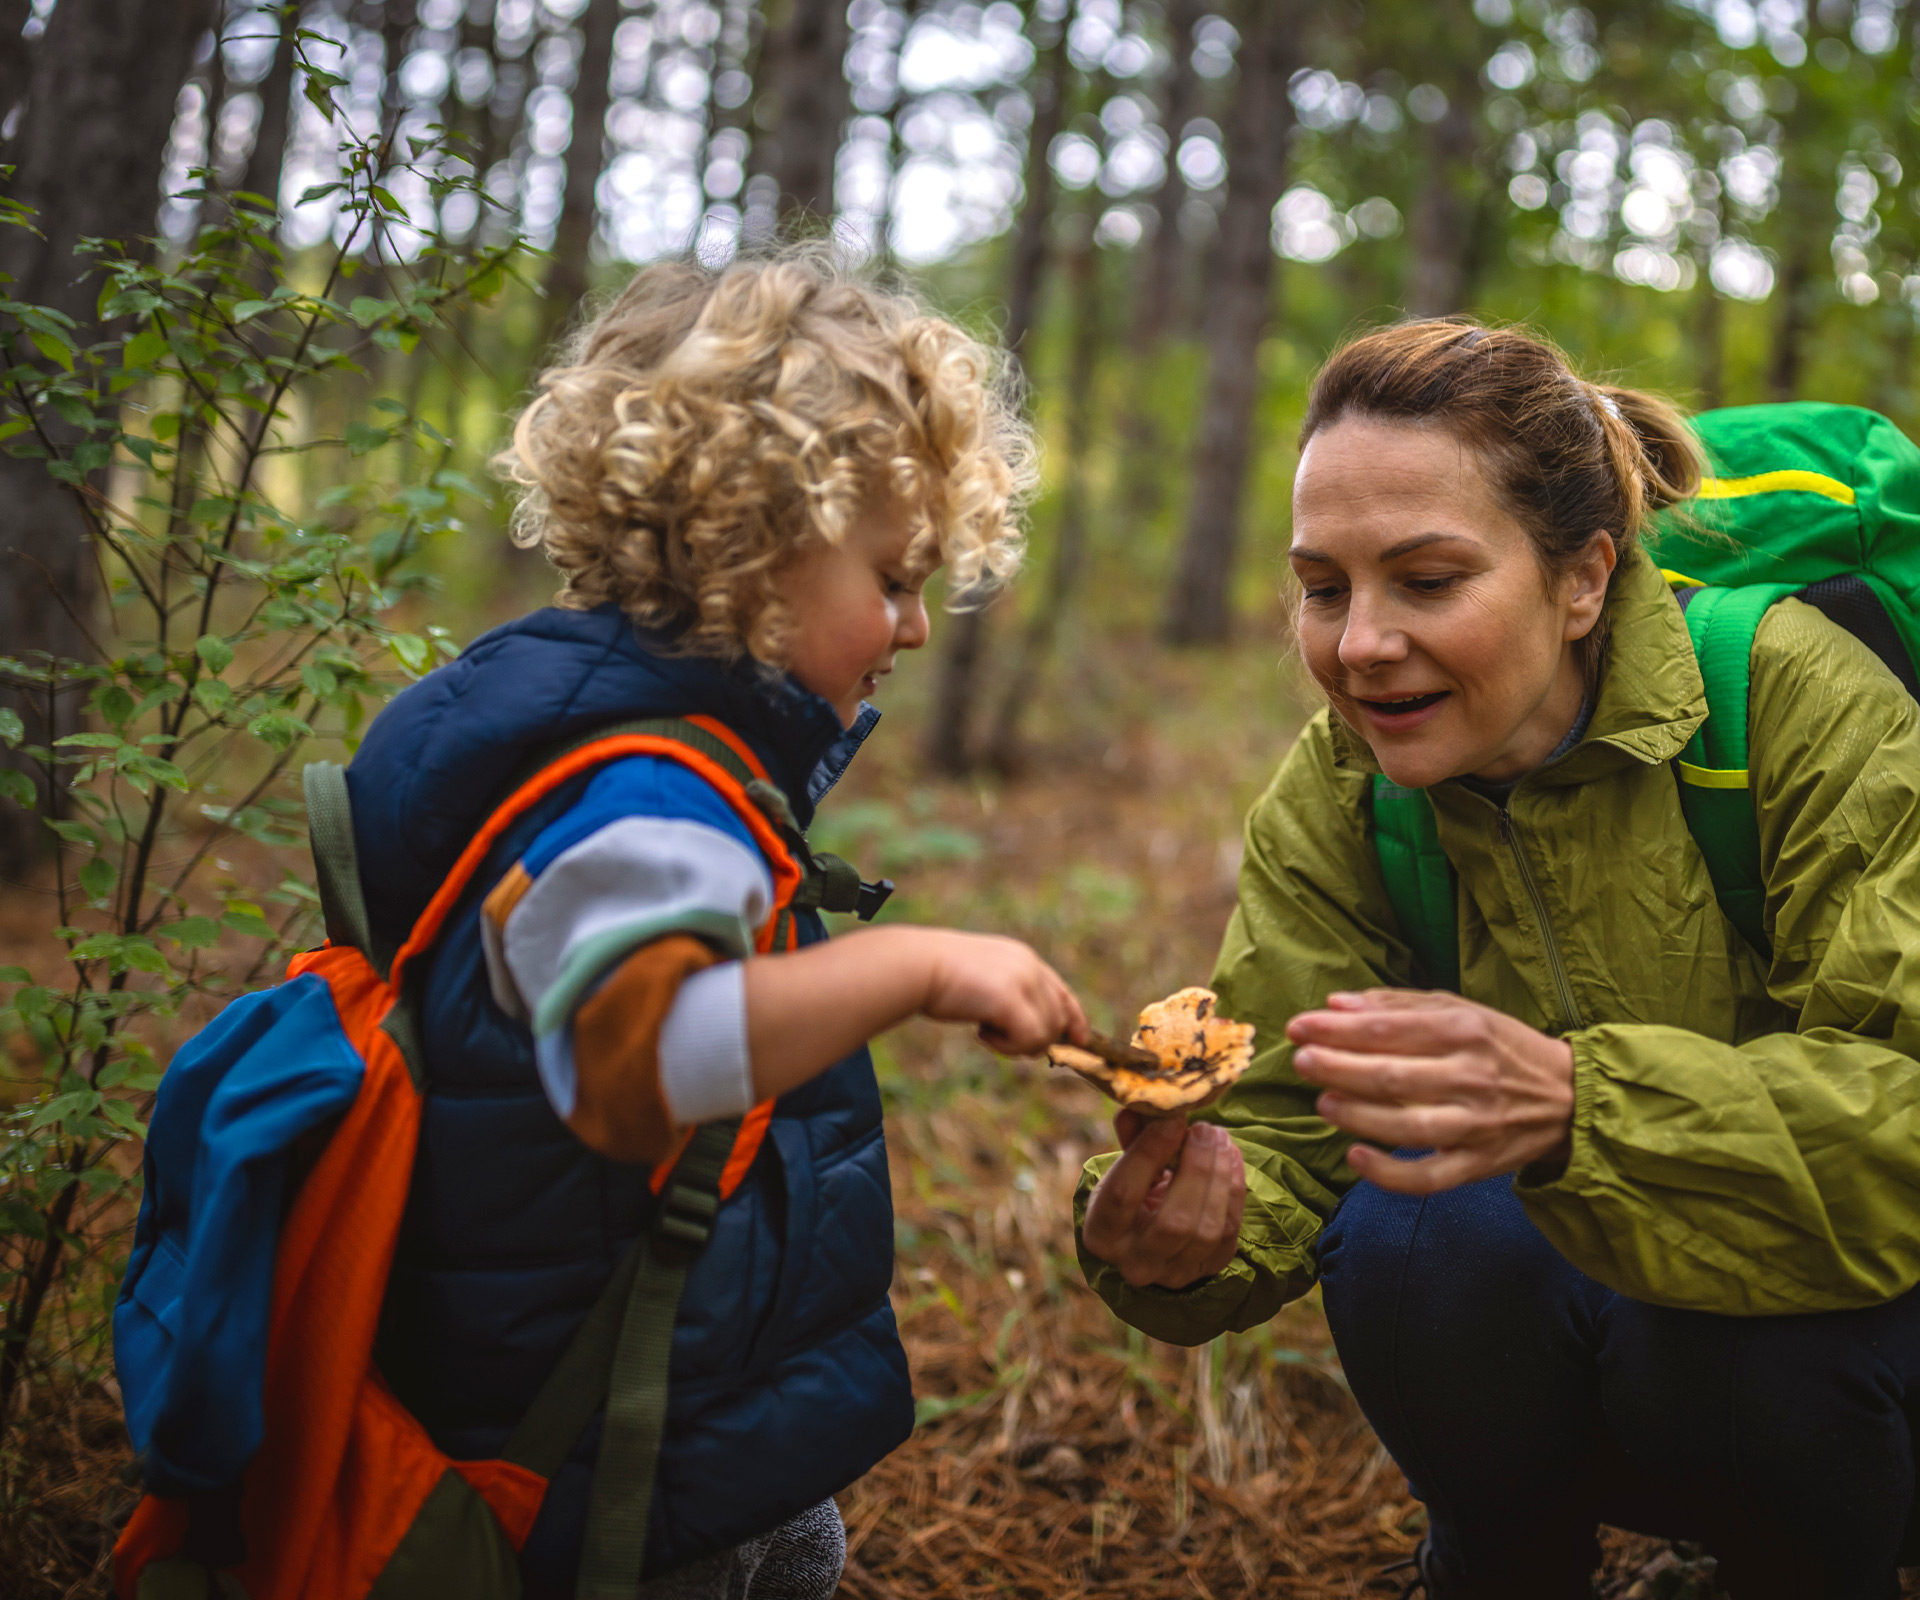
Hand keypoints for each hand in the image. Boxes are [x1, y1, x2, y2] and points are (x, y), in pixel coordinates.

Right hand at [919, 930, 1086, 1055]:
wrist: (916, 966)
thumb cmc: (937, 976)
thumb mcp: (982, 980)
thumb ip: (1008, 997)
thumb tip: (1032, 1035)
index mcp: (1023, 958)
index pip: (1062, 992)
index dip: (1075, 1018)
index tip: (1078, 1040)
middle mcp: (1030, 965)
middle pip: (1058, 1017)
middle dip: (1037, 1039)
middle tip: (998, 1040)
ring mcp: (1023, 980)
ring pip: (1046, 1032)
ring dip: (1017, 1044)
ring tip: (984, 1033)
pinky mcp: (1011, 1000)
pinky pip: (1030, 1039)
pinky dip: (1008, 1047)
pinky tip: (981, 1034)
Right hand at [1081, 1111, 1245, 1288]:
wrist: (1149, 1237)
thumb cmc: (1132, 1193)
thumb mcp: (1121, 1168)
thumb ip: (1131, 1139)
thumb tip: (1140, 1107)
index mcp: (1101, 1233)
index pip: (1123, 1195)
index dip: (1148, 1154)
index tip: (1172, 1120)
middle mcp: (1135, 1262)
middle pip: (1174, 1221)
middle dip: (1196, 1169)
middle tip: (1205, 1130)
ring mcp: (1174, 1274)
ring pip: (1207, 1230)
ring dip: (1219, 1177)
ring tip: (1220, 1139)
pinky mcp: (1207, 1271)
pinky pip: (1229, 1233)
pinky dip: (1234, 1191)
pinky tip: (1231, 1158)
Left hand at [1288, 988, 1574, 1194]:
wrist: (1567, 1097)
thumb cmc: (1500, 1047)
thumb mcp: (1459, 1010)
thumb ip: (1396, 1006)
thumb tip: (1336, 1003)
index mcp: (1464, 1030)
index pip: (1388, 1030)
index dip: (1337, 1029)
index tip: (1299, 1027)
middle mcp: (1471, 1077)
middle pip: (1392, 1076)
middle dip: (1337, 1068)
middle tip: (1301, 1061)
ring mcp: (1476, 1125)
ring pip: (1407, 1126)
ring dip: (1357, 1116)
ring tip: (1322, 1101)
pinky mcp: (1478, 1165)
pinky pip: (1429, 1178)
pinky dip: (1389, 1173)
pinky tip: (1355, 1157)